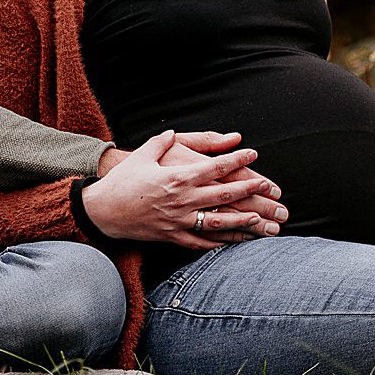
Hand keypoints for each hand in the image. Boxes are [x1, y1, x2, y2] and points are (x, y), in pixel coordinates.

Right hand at [82, 131, 289, 250]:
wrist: (102, 211)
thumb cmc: (123, 180)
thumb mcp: (143, 154)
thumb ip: (162, 141)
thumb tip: (174, 131)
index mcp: (177, 176)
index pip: (215, 166)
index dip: (237, 160)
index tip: (253, 154)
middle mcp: (182, 199)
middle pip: (224, 195)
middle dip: (251, 192)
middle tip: (271, 190)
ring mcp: (179, 221)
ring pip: (219, 223)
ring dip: (244, 222)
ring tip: (264, 222)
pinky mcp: (173, 237)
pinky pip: (202, 243)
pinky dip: (221, 243)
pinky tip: (237, 242)